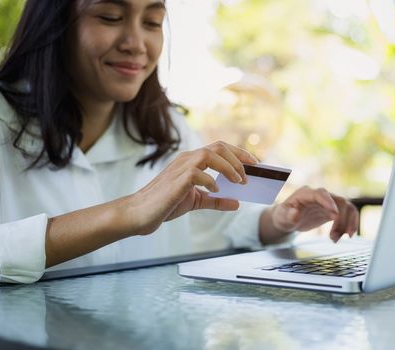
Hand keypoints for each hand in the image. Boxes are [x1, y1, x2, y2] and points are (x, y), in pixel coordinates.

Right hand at [128, 141, 257, 234]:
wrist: (139, 213)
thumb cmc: (165, 204)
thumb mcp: (196, 202)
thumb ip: (215, 201)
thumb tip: (237, 204)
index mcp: (191, 161)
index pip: (219, 148)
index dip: (239, 153)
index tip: (254, 163)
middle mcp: (187, 159)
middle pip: (219, 147)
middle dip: (239, 158)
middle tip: (251, 174)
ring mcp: (181, 167)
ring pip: (210, 154)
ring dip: (229, 167)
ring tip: (239, 182)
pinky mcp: (177, 179)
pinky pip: (198, 173)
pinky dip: (211, 180)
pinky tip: (216, 190)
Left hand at [270, 186, 358, 241]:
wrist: (288, 218)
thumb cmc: (284, 216)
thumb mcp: (282, 217)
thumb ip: (288, 215)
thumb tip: (295, 214)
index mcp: (306, 194)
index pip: (321, 194)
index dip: (329, 202)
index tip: (335, 215)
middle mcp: (320, 195)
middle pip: (339, 201)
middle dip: (341, 220)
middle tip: (333, 237)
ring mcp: (328, 202)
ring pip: (347, 207)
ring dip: (347, 223)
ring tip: (337, 238)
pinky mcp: (333, 210)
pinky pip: (348, 213)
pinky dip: (350, 223)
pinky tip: (345, 235)